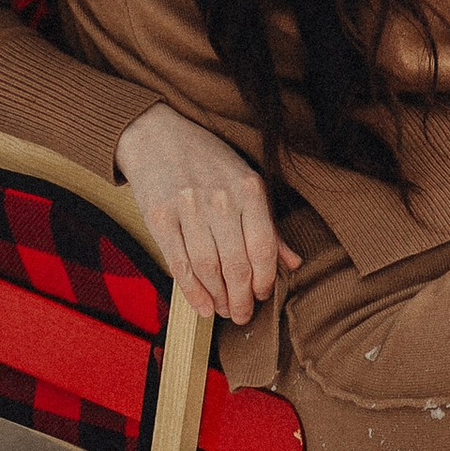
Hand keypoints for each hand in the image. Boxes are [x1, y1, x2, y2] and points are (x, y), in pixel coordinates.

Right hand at [114, 102, 280, 324]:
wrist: (155, 136)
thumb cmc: (207, 161)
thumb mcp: (246, 182)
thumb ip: (269, 225)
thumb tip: (294, 263)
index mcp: (249, 188)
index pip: (263, 247)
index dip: (265, 280)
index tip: (263, 295)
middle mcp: (220, 198)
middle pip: (236, 264)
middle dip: (242, 298)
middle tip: (243, 314)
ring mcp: (188, 207)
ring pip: (208, 269)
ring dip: (219, 298)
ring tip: (225, 310)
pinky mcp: (160, 217)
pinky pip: (179, 265)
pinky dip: (193, 292)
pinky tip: (203, 306)